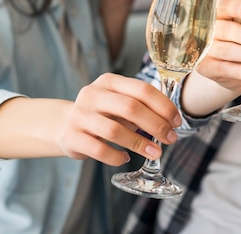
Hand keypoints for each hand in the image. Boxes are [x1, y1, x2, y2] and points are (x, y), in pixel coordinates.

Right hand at [58, 73, 181, 166]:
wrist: (63, 125)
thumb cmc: (103, 114)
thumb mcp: (119, 102)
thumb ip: (141, 106)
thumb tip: (171, 122)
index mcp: (109, 81)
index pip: (142, 89)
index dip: (164, 106)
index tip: (176, 121)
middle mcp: (93, 94)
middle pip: (131, 108)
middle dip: (156, 125)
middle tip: (171, 138)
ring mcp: (80, 115)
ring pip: (115, 130)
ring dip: (140, 143)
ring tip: (156, 152)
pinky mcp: (71, 137)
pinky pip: (99, 150)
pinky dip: (116, 156)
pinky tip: (126, 158)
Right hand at [181, 0, 240, 116]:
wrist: (231, 68)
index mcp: (220, 13)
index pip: (227, 7)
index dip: (239, 9)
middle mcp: (208, 29)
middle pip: (226, 29)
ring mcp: (205, 48)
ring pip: (226, 50)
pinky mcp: (205, 67)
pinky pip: (222, 69)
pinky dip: (239, 71)